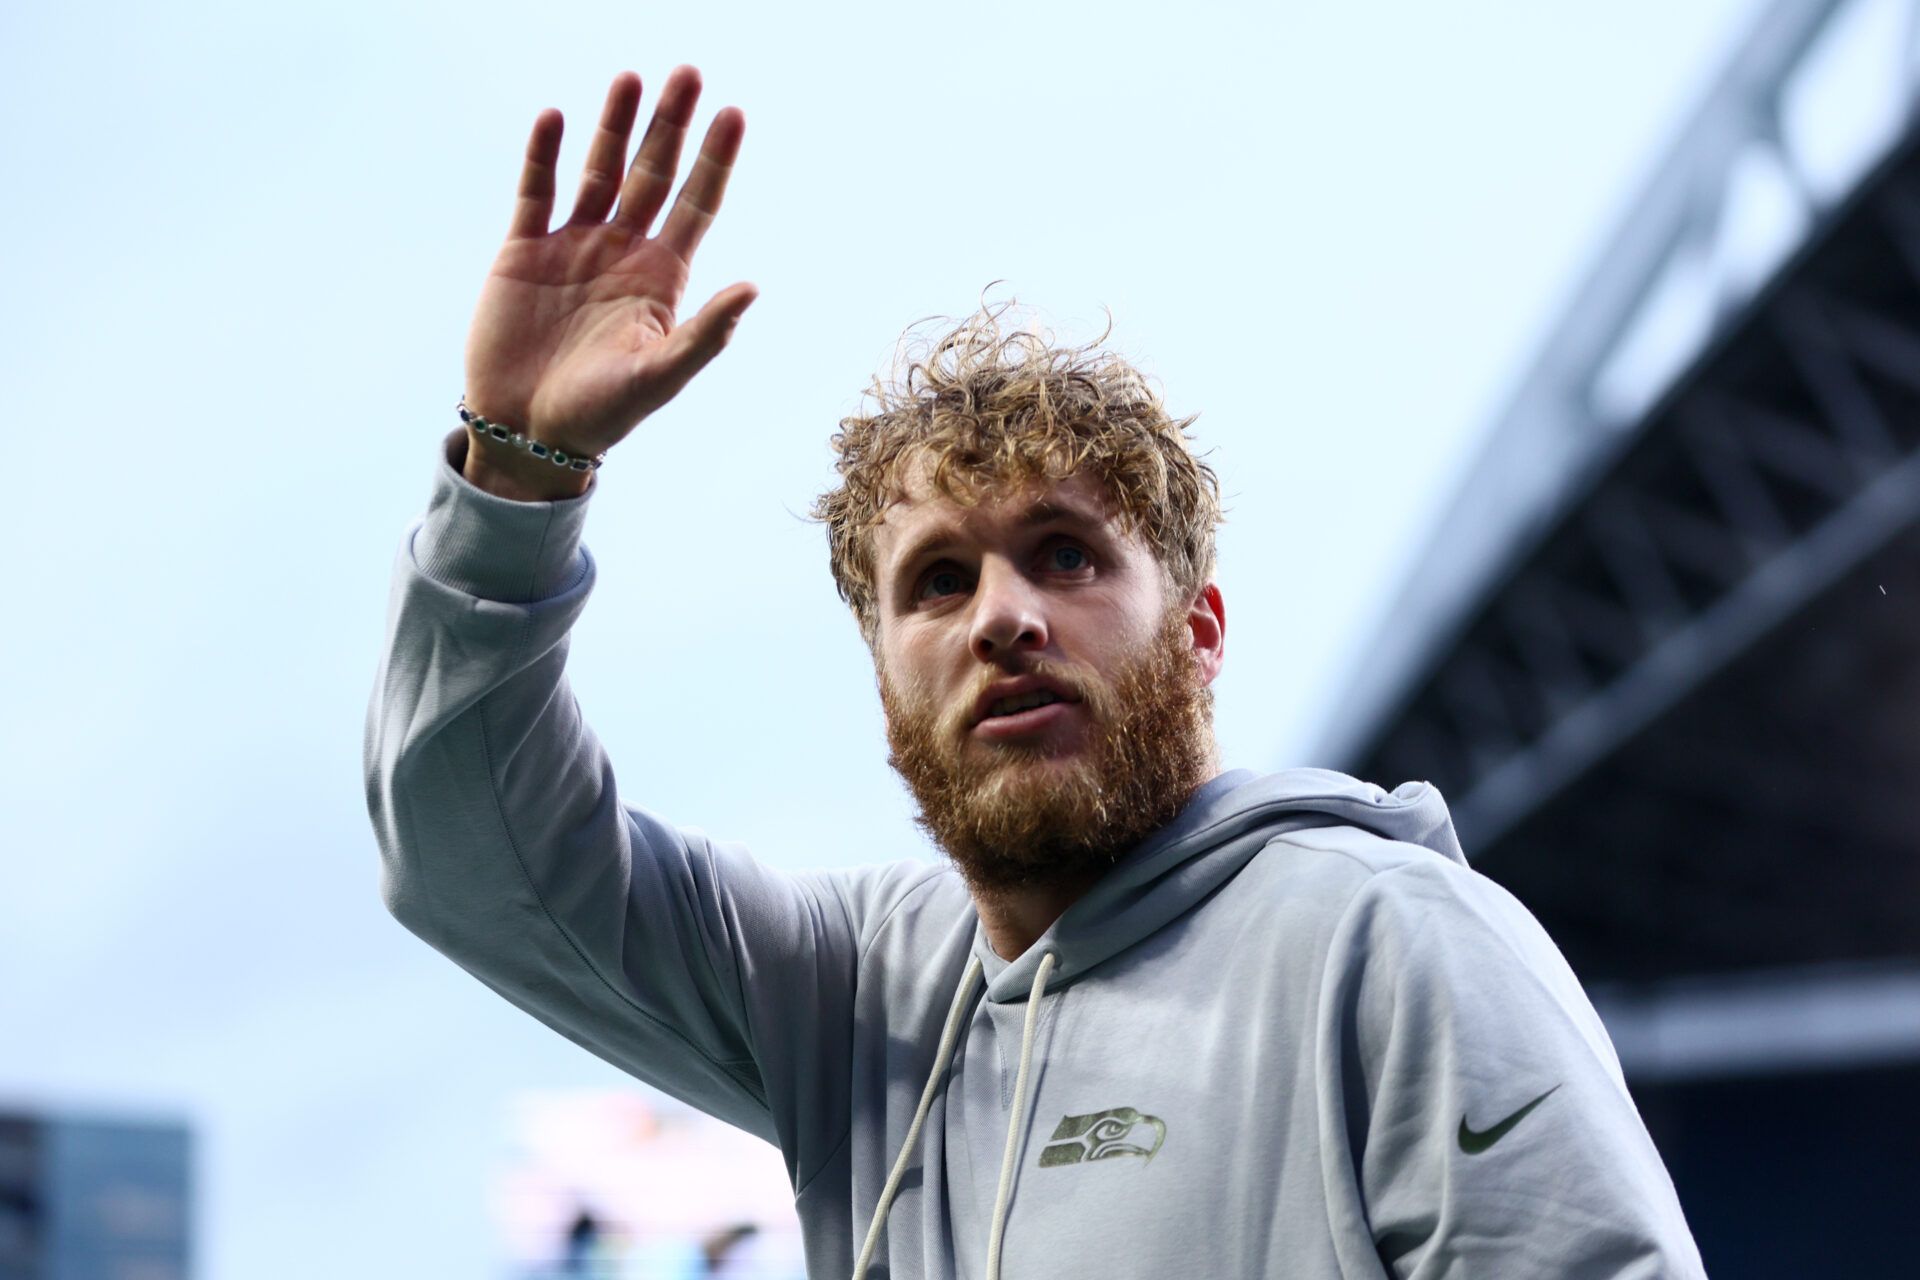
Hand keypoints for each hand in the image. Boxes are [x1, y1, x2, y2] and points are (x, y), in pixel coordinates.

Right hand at [462, 67, 755, 493]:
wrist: (527, 432)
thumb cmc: (599, 414)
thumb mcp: (658, 376)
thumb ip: (704, 333)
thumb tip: (753, 287)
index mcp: (661, 277)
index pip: (697, 203)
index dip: (715, 159)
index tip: (733, 112)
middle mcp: (622, 251)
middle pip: (653, 173)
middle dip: (671, 125)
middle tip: (688, 72)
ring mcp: (572, 246)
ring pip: (598, 169)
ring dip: (615, 125)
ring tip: (631, 78)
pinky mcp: (523, 251)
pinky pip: (536, 191)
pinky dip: (543, 156)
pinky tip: (555, 118)